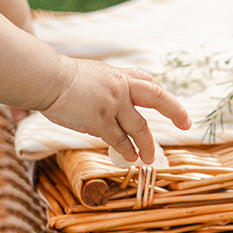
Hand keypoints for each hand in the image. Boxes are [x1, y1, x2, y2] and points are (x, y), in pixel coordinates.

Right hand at [41, 58, 191, 164]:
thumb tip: (106, 98)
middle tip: (186, 123)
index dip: (159, 94)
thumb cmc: (58, 77)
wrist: (46, 78)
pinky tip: (131, 158)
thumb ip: (104, 85)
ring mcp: (113, 104)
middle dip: (175, 111)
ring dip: (147, 145)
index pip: (147, 82)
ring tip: (149, 158)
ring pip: (139, 128)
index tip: (166, 104)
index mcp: (118, 75)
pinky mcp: (100, 120)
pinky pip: (119, 140)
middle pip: (158, 98)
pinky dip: (127, 150)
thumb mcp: (90, 74)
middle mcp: (121, 87)